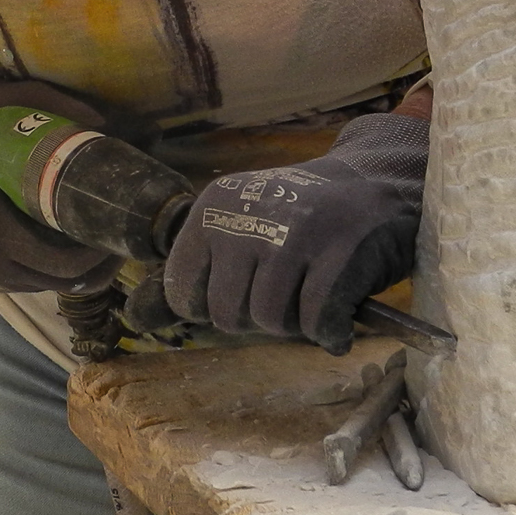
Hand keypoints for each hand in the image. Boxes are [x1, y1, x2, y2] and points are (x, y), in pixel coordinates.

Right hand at [0, 40, 118, 293]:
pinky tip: (80, 246)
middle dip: (101, 264)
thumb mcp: (18, 103)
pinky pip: (37, 283)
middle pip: (63, 281)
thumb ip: (61, 109)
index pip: (60, 263)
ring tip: (108, 241)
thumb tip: (107, 125)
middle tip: (123, 237)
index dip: (99, 254)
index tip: (119, 229)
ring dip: (85, 271)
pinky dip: (63, 272)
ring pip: (52, 287)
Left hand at [163, 110, 427, 351]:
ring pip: (271, 321)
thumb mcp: (238, 228)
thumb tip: (137, 318)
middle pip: (227, 316)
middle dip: (259, 318)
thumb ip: (191, 274)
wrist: (378, 184)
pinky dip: (330, 331)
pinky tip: (340, 313)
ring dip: (296, 324)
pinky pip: (317, 322)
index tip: (246, 288)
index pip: (182, 293)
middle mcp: (247, 218)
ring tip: (314, 294)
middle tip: (288, 289)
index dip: (216, 305)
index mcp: (212, 209)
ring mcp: (294, 234)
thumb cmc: (301, 219)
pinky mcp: (339, 254)